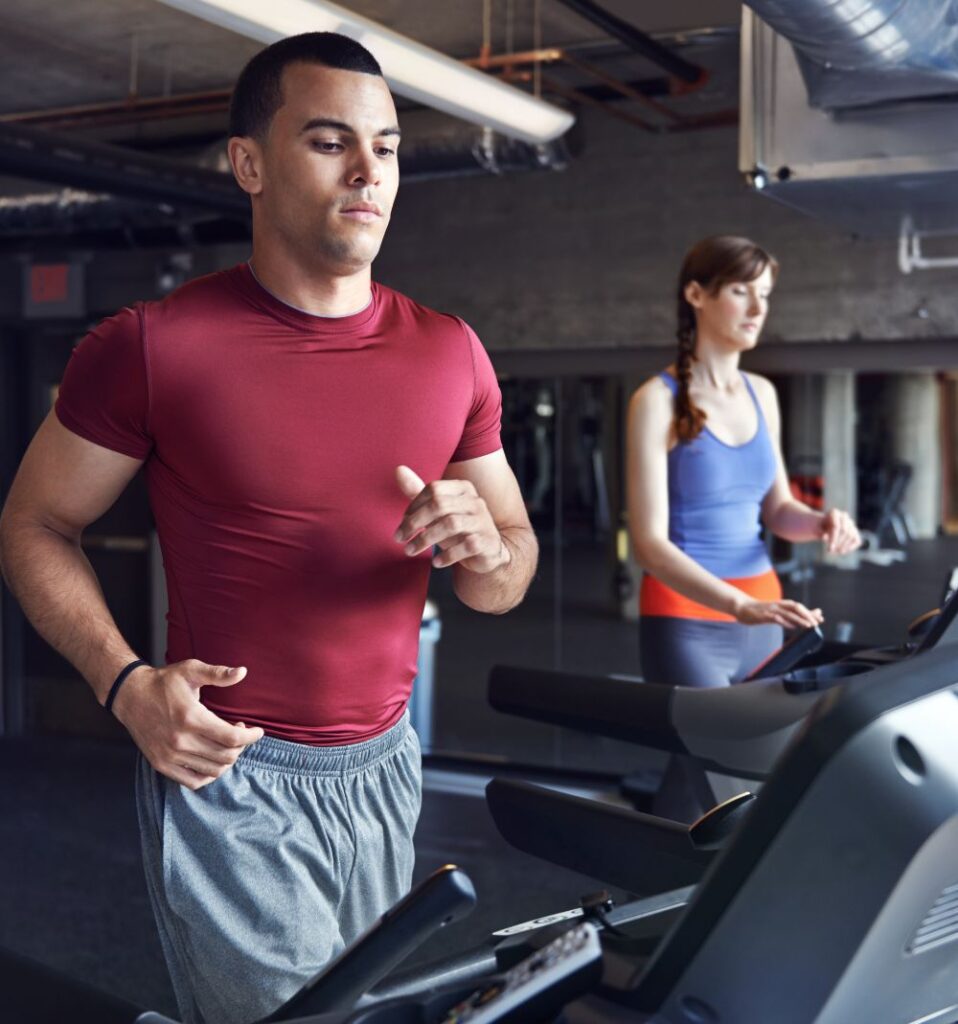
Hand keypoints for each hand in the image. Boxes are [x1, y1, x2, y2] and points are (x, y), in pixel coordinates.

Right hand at [111, 659, 263, 789]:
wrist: (130, 695)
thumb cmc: (164, 681)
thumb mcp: (191, 670)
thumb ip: (218, 673)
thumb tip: (243, 672)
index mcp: (191, 717)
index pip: (232, 738)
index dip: (251, 736)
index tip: (258, 731)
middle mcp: (180, 741)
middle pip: (225, 756)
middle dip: (241, 746)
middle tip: (241, 733)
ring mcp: (169, 756)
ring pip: (213, 770)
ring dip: (228, 760)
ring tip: (228, 744)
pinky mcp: (161, 765)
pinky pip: (193, 781)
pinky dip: (209, 774)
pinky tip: (213, 759)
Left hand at [394, 465, 508, 573]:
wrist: (488, 551)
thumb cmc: (459, 528)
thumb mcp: (438, 510)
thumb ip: (418, 491)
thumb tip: (398, 470)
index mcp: (462, 488)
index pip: (433, 489)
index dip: (413, 505)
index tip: (403, 522)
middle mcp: (474, 501)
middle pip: (439, 505)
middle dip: (415, 522)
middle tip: (400, 538)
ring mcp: (482, 521)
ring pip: (451, 524)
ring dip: (425, 539)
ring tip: (410, 550)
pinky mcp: (487, 542)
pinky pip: (465, 546)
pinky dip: (447, 555)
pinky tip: (436, 562)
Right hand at [734, 598, 822, 628]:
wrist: (741, 606)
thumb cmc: (759, 611)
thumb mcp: (775, 611)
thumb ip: (788, 614)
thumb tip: (802, 618)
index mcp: (781, 605)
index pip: (799, 607)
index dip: (810, 612)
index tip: (821, 617)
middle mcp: (777, 605)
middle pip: (796, 607)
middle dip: (808, 614)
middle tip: (818, 623)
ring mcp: (770, 610)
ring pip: (787, 613)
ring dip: (799, 619)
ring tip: (809, 625)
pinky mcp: (762, 615)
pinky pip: (775, 618)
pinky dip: (784, 621)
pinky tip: (791, 626)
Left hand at [821, 508, 861, 554]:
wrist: (826, 526)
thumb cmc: (820, 527)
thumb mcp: (817, 528)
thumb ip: (819, 531)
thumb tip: (824, 536)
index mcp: (834, 513)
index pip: (836, 526)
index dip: (833, 539)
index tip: (829, 549)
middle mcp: (844, 516)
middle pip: (844, 531)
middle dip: (838, 543)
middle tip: (831, 551)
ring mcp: (851, 523)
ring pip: (850, 536)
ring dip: (843, 546)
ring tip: (835, 551)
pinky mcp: (855, 532)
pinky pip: (856, 540)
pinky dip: (850, 547)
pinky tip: (842, 551)